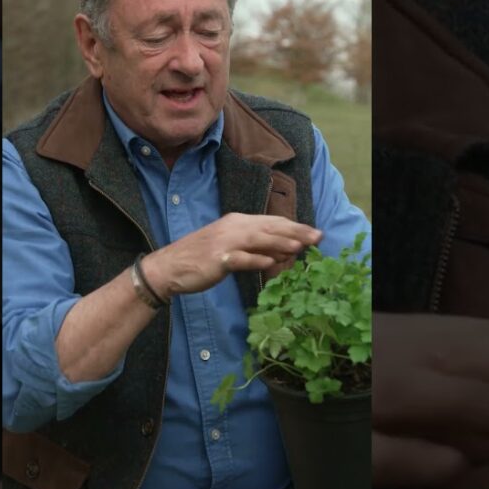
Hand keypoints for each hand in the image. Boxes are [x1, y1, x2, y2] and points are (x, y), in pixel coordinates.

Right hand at [142, 213, 321, 296]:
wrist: (169, 266)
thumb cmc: (202, 258)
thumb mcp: (232, 249)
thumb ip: (257, 249)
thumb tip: (284, 252)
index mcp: (238, 222)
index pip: (272, 222)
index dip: (295, 226)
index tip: (316, 232)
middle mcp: (233, 227)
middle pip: (270, 227)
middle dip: (296, 232)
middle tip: (318, 237)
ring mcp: (225, 242)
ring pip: (258, 239)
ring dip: (280, 242)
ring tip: (301, 247)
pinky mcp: (217, 259)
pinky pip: (240, 259)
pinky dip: (256, 260)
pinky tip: (271, 264)